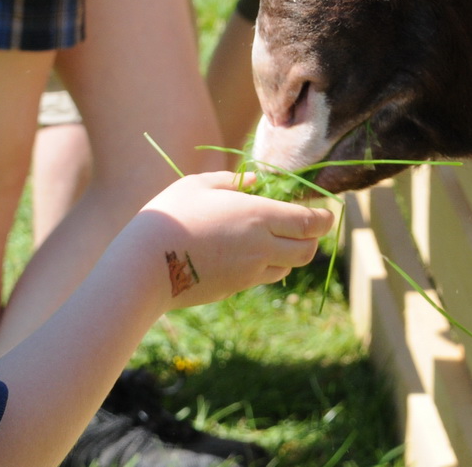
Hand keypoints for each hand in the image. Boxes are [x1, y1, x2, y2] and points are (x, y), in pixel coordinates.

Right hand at [124, 172, 334, 307]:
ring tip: (272, 238)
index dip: (324, 217)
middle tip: (304, 226)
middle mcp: (261, 248)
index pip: (309, 222)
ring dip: (289, 253)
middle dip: (312, 238)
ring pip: (287, 267)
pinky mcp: (234, 290)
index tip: (326, 211)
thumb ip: (231, 181)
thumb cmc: (171, 216)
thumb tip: (256, 181)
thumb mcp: (199, 185)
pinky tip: (245, 253)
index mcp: (259, 216)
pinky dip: (266, 266)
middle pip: (308, 250)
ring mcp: (249, 273)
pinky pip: (262, 278)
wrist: (145, 267)